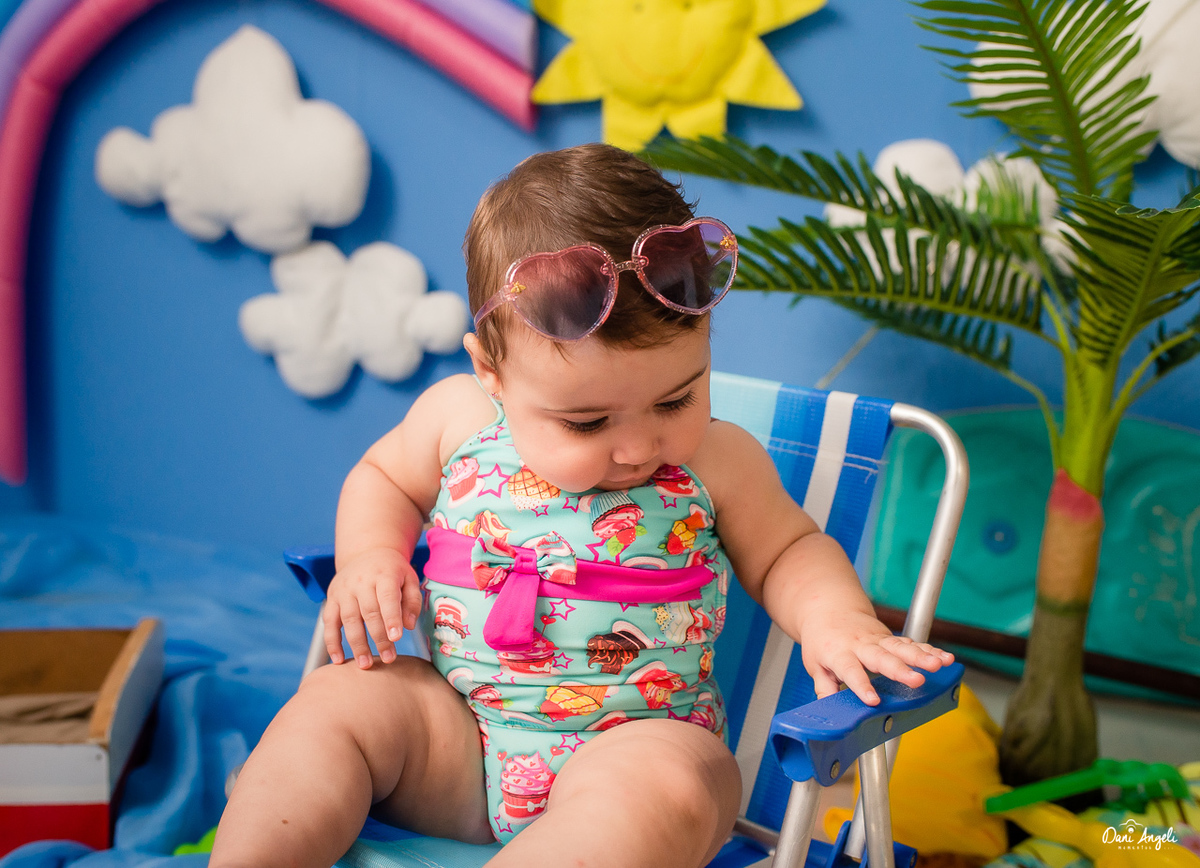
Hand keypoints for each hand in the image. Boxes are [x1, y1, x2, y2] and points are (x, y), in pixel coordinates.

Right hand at [323, 548, 421, 667]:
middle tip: (388, 659)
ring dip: (356, 644)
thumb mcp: (409, 578)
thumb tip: (408, 626)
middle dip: (378, 638)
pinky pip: (328, 623)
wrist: (367, 553)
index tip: (396, 638)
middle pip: (369, 612)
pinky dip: (332, 642)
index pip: (387, 597)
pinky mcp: (331, 599)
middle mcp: (361, 582)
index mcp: (384, 574)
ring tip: (365, 664)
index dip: (391, 618)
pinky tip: (338, 660)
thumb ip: (412, 601)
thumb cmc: (392, 571)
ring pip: (349, 620)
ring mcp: (344, 591)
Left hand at [798, 609, 953, 705]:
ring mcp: (879, 640)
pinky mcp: (891, 638)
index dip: (861, 685)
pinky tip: (946, 658)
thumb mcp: (815, 665)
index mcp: (839, 653)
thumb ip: (825, 688)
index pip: (851, 671)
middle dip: (901, 670)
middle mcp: (861, 645)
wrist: (830, 608)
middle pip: (882, 658)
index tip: (873, 700)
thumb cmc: (823, 641)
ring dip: (922, 656)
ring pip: (902, 647)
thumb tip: (831, 712)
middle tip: (917, 681)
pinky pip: (912, 644)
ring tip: (939, 665)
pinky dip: (930, 650)